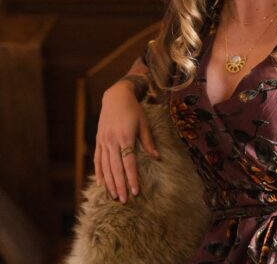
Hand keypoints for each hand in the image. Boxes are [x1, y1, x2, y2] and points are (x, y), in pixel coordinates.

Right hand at [94, 80, 159, 202]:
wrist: (116, 96)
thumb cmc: (134, 109)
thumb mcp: (144, 123)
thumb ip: (148, 142)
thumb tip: (157, 158)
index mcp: (125, 136)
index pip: (129, 163)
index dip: (132, 178)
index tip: (135, 191)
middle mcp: (112, 140)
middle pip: (115, 168)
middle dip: (120, 185)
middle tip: (124, 200)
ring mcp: (103, 141)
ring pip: (105, 166)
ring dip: (109, 182)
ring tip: (114, 196)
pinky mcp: (98, 140)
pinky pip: (97, 159)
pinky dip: (99, 172)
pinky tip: (102, 184)